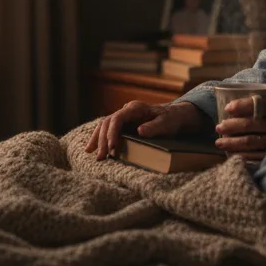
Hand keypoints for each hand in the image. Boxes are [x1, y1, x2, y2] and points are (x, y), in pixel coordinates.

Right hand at [87, 100, 209, 159]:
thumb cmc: (171, 120)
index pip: (117, 119)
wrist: (174, 116)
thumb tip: (140, 131)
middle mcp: (126, 110)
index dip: (112, 133)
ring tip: (90, 153)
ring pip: (104, 126)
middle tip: (101, 157)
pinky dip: (99, 138)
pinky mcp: (123, 124)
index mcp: (135, 108)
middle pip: (107, 123)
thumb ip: (154, 127)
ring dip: (97, 139)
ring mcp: (123, 117)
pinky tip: (90, 148)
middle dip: (103, 140)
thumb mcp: (167, 124)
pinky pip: (107, 130)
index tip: (112, 148)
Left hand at [213, 95, 265, 161]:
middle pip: (249, 125)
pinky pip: (257, 157)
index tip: (227, 108)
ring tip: (219, 143)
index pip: (257, 104)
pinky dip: (243, 157)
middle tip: (218, 128)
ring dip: (232, 143)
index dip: (240, 106)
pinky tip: (233, 156)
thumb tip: (239, 110)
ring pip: (250, 142)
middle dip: (230, 126)